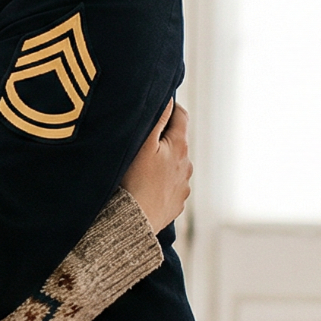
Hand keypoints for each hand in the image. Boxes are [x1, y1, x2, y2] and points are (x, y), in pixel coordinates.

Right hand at [121, 101, 191, 232]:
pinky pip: (170, 187)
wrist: (134, 221)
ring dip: (162, 162)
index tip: (158, 107)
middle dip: (163, 138)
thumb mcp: (143, 144)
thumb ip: (158, 120)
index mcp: (179, 146)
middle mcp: (186, 165)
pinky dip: (160, 183)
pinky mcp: (176, 203)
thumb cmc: (133, 180)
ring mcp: (183, 186)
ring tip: (140, 169)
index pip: (181, 116)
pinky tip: (144, 188)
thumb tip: (169, 99)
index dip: (170, 108)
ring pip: (174, 165)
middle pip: (177, 142)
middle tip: (141, 140)